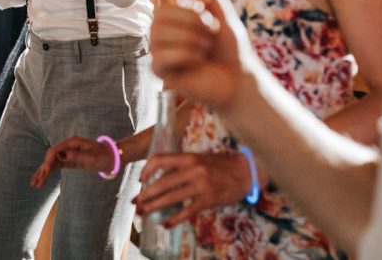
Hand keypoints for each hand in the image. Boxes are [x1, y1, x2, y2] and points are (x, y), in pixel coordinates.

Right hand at [31, 136, 114, 188]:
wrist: (113, 157)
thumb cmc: (104, 156)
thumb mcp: (91, 157)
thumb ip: (75, 156)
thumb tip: (60, 155)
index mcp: (72, 142)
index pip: (55, 151)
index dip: (49, 162)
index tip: (45, 172)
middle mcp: (68, 146)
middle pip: (51, 157)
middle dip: (43, 170)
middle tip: (36, 182)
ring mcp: (68, 153)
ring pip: (52, 163)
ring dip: (43, 173)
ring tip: (35, 184)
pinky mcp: (70, 160)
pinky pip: (57, 166)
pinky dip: (49, 173)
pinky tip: (42, 179)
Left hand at [134, 152, 253, 224]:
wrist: (246, 171)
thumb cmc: (220, 164)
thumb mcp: (199, 159)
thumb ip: (181, 166)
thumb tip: (160, 177)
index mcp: (188, 157)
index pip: (159, 160)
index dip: (146, 170)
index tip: (140, 180)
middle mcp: (192, 170)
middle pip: (161, 183)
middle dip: (145, 194)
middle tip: (135, 202)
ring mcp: (200, 185)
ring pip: (171, 198)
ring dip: (154, 206)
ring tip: (143, 212)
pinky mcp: (208, 199)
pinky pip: (187, 211)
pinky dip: (174, 219)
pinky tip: (166, 224)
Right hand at [150, 0, 259, 111]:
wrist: (239, 80)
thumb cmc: (230, 46)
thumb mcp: (223, 12)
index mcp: (175, 9)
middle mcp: (161, 25)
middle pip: (164, 9)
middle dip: (195, 19)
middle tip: (211, 31)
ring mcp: (157, 47)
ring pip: (160, 31)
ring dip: (193, 38)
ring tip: (206, 48)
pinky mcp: (158, 68)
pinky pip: (161, 55)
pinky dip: (187, 56)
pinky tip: (197, 62)